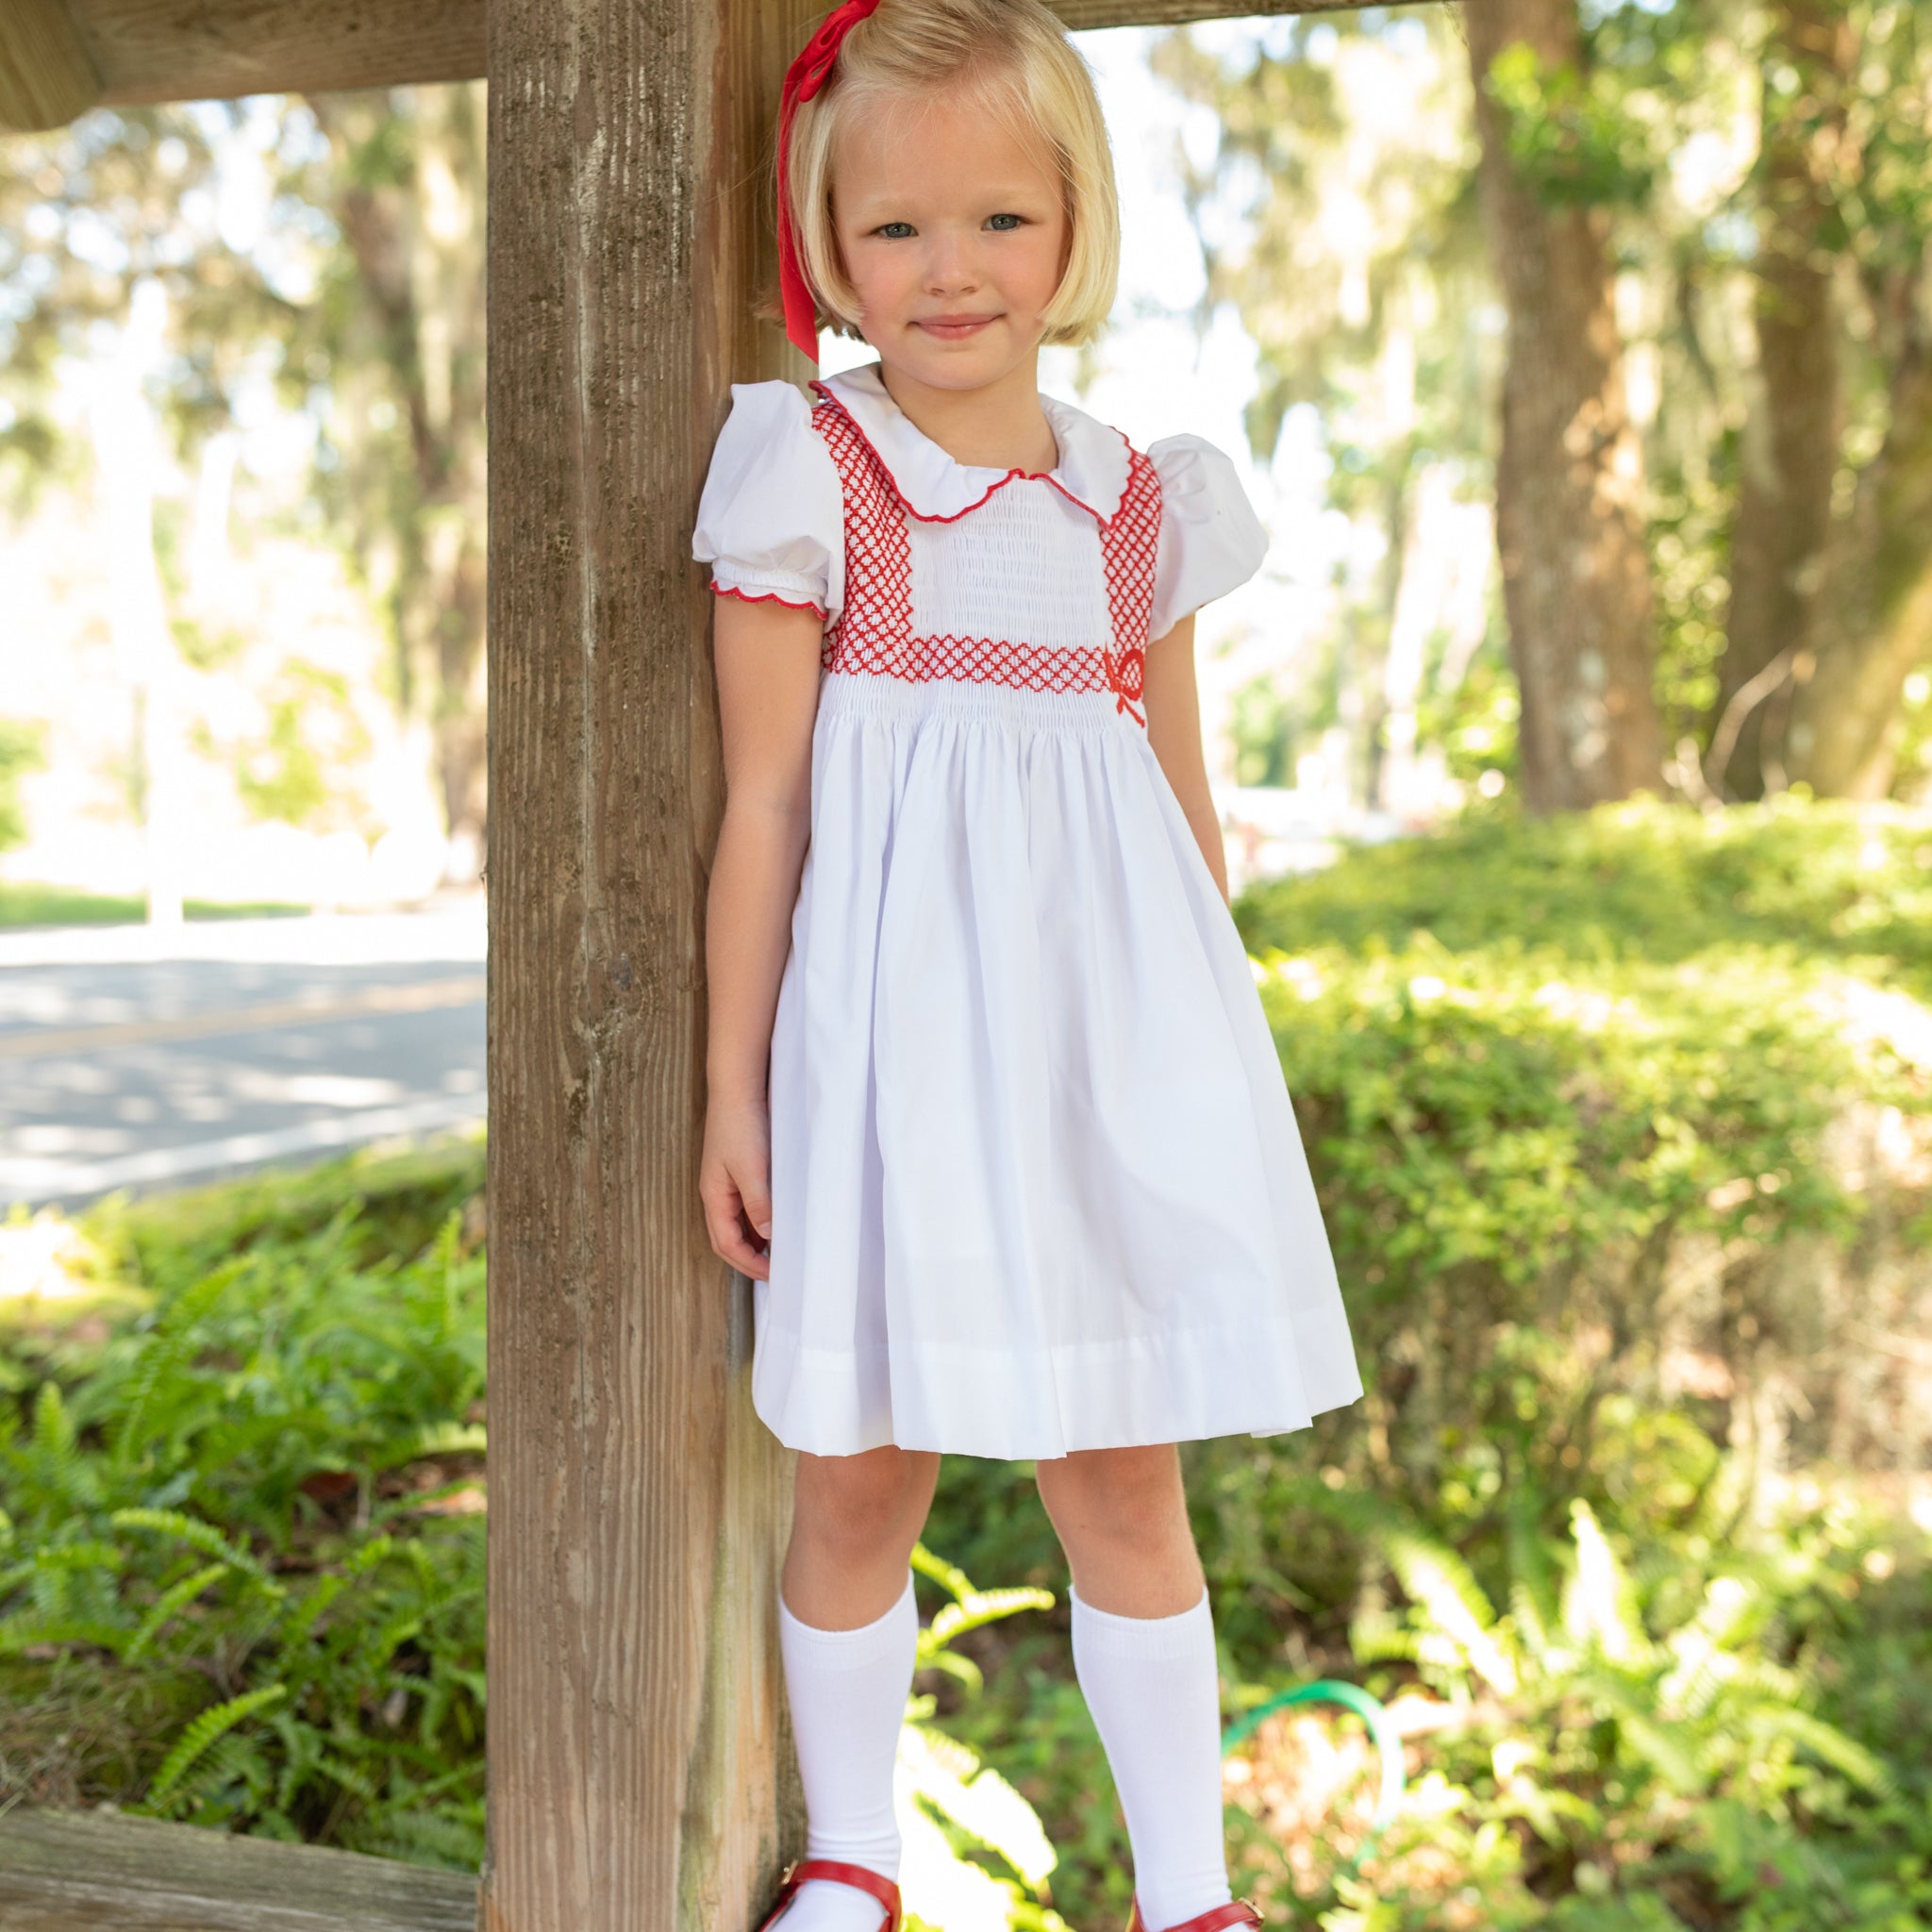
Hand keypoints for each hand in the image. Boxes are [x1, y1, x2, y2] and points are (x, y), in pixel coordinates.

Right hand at [700, 1094, 774, 1280]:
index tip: (774, 1274)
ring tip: (778, 1254)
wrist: (738, 1090)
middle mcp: (717, 1195)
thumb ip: (759, 1203)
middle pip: (727, 1240)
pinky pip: (744, 1209)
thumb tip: (769, 1236)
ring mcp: (725, 1184)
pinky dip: (757, 1223)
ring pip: (736, 1225)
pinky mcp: (737, 1173)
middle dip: (748, 1260)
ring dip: (753, 1243)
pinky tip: (774, 1224)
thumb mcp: (752, 1168)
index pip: (726, 1244)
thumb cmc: (741, 1126)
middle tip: (776, 1272)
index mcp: (714, 1197)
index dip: (749, 1264)